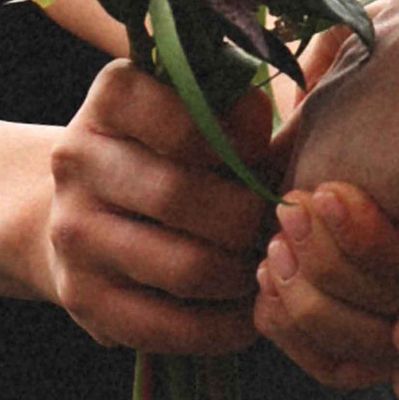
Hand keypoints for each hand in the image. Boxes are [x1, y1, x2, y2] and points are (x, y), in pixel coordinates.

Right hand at [47, 61, 270, 354]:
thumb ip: (253, 103)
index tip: (261, 150)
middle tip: (282, 224)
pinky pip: (166, 328)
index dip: (240, 137)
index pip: (183, 113)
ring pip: (184, 267)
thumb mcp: (203, 108)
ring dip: (242, 274)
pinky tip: (246, 312)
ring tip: (267, 265)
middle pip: (184, 195)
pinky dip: (220, 327)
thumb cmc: (175, 150)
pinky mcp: (81, 299)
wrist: (86, 213)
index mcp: (113, 94)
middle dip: (250, 216)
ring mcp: (72, 231)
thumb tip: (326, 72)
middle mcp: (77, 157)